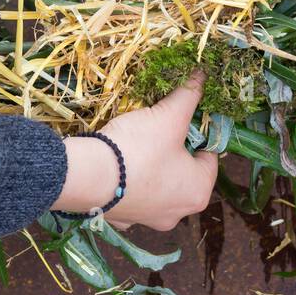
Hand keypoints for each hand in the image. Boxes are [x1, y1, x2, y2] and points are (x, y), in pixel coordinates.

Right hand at [53, 73, 217, 231]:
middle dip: (173, 148)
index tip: (182, 117)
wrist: (86, 177)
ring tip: (137, 143)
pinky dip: (128, 180)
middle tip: (159, 128)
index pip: (209, 155)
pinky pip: (131, 194)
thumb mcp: (169, 116)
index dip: (198, 132)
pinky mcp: (121, 218)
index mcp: (198, 191)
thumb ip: (189, 95)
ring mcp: (148, 219)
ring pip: (157, 184)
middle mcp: (179, 213)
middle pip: (183, 170)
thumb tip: (203, 75)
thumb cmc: (139, 149)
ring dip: (152, 166)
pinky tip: (118, 164)